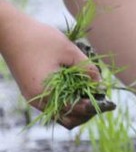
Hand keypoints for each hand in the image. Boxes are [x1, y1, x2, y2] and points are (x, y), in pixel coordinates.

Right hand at [0, 7, 103, 128]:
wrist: (10, 31)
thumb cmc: (40, 38)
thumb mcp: (70, 51)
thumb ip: (88, 70)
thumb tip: (101, 86)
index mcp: (46, 93)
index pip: (76, 112)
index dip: (95, 107)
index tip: (108, 101)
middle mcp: (38, 101)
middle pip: (69, 120)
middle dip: (88, 112)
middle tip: (100, 98)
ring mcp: (33, 97)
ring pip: (61, 114)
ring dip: (78, 107)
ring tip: (90, 92)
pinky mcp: (32, 92)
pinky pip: (54, 105)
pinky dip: (68, 101)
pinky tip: (78, 87)